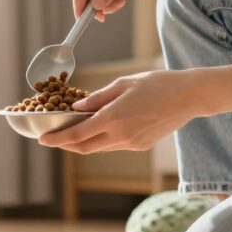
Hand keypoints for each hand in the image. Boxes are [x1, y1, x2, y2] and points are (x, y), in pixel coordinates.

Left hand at [39, 70, 203, 153]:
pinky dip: (103, 139)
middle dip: (66, 145)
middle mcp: (120, 135)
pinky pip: (115, 146)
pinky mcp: (141, 146)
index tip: (42, 140)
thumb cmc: (157, 84)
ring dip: (84, 142)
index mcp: (113, 118)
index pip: (76, 135)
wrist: (190, 96)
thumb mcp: (123, 84)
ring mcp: (132, 143)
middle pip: (84, 147)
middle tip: (53, 138)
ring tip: (74, 130)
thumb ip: (98, 98)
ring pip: (99, 148)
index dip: (57, 139)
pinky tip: (101, 128)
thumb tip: (77, 108)